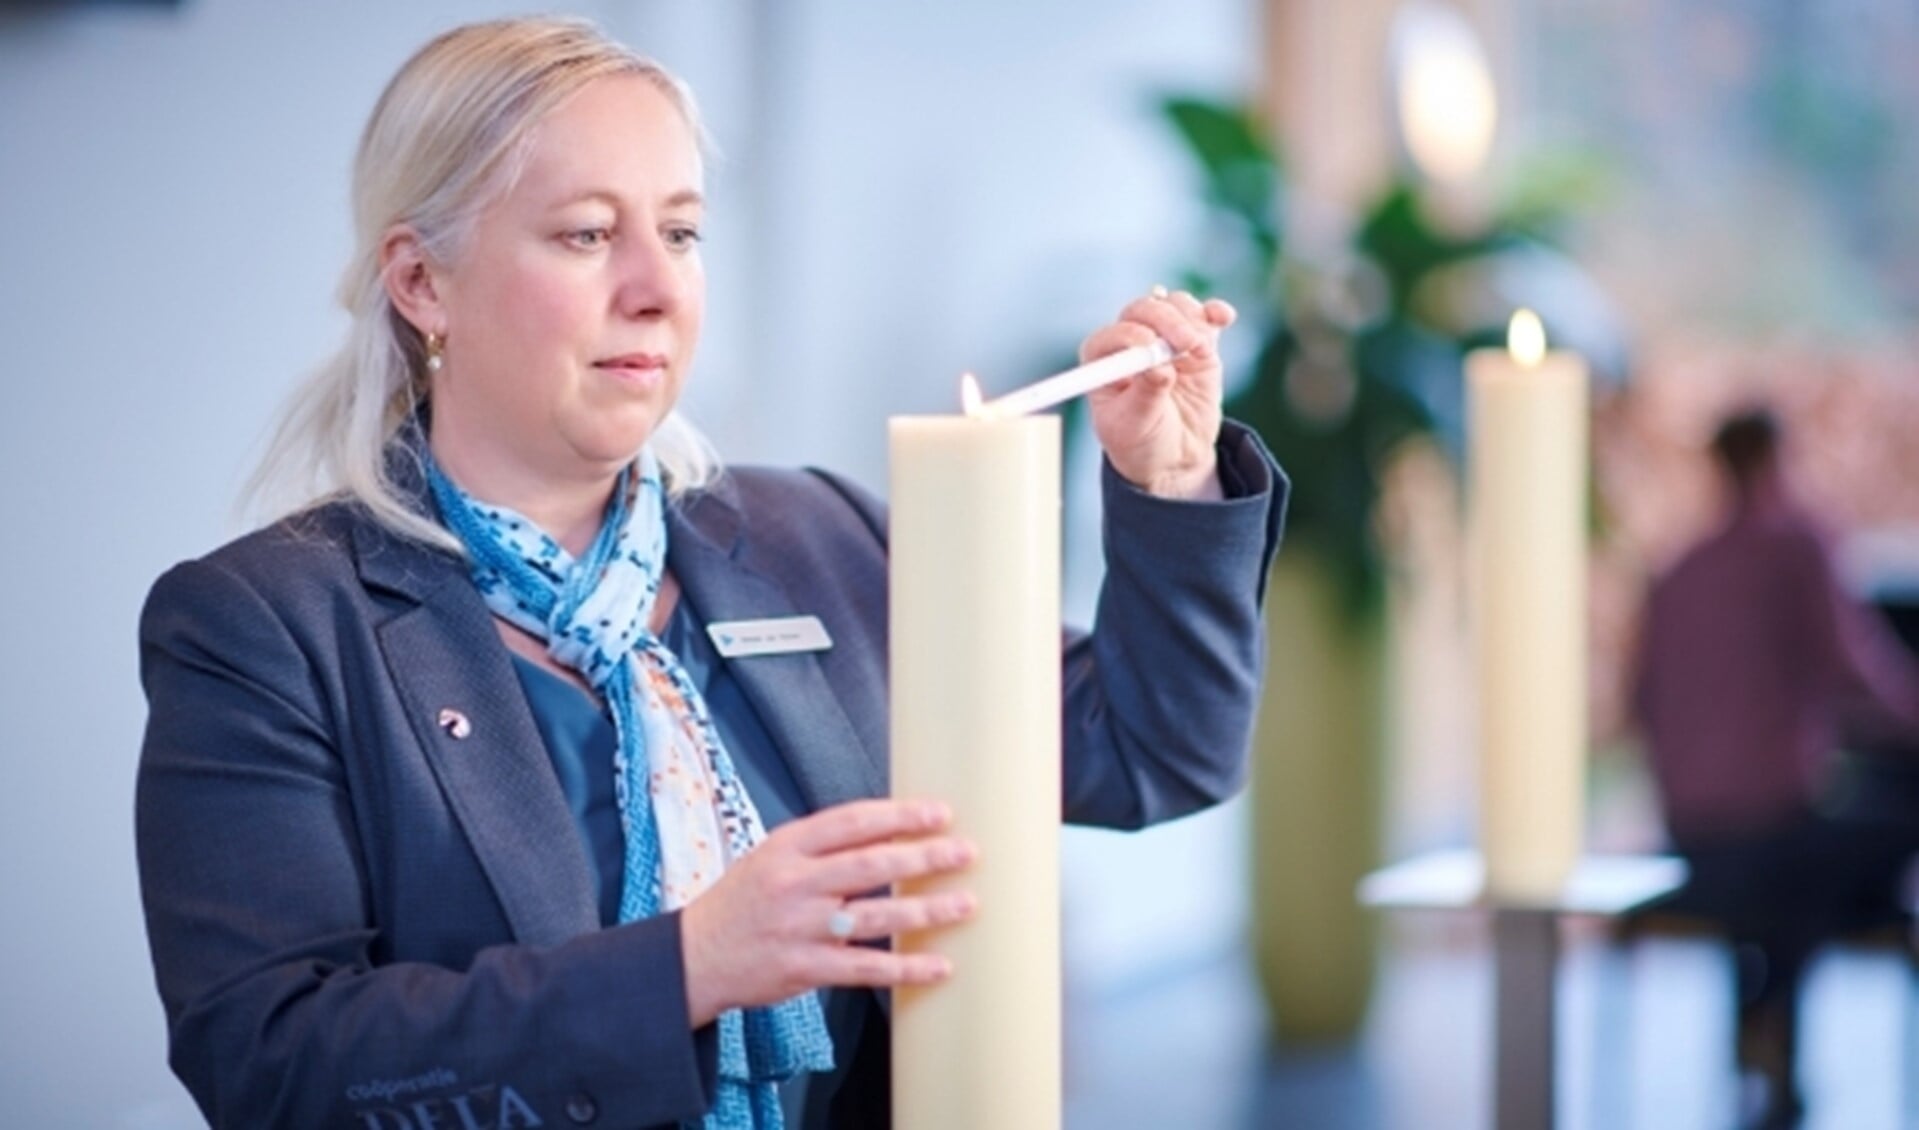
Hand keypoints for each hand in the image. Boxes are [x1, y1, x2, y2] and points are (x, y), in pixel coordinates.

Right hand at [679, 798, 977, 1026]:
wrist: (694, 956)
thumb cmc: (742, 902)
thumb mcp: (771, 856)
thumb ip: (822, 845)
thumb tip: (890, 831)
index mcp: (788, 847)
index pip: (852, 821)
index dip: (900, 815)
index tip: (941, 813)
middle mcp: (796, 884)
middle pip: (871, 864)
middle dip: (924, 856)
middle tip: (966, 852)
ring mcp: (801, 928)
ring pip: (875, 916)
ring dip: (926, 910)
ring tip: (966, 903)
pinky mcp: (805, 968)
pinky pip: (865, 968)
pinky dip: (905, 969)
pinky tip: (938, 966)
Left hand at [1079, 287, 1236, 498]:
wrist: (1173, 454)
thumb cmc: (1140, 441)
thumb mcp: (1135, 426)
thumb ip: (1146, 394)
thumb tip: (1159, 367)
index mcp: (1103, 360)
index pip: (1113, 335)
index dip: (1131, 335)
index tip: (1150, 348)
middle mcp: (1131, 341)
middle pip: (1146, 310)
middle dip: (1167, 322)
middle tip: (1186, 344)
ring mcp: (1164, 337)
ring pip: (1176, 307)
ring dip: (1191, 321)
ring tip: (1201, 352)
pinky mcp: (1195, 341)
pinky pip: (1205, 317)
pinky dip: (1214, 313)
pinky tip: (1223, 318)